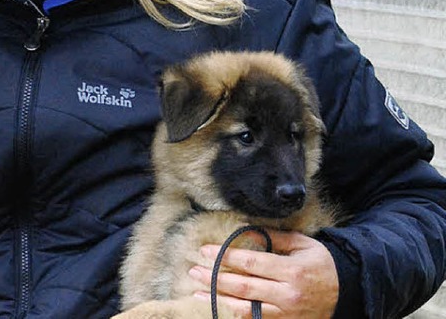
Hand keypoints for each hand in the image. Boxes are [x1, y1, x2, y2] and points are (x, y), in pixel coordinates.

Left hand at [188, 230, 338, 317]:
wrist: (346, 292)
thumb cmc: (320, 263)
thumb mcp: (303, 244)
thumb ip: (276, 237)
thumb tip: (248, 229)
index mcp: (292, 271)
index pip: (251, 262)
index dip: (226, 256)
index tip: (205, 250)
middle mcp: (287, 295)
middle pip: (243, 287)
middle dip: (215, 277)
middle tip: (194, 269)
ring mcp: (286, 314)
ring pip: (246, 309)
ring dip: (218, 299)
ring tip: (197, 289)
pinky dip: (234, 315)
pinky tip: (218, 307)